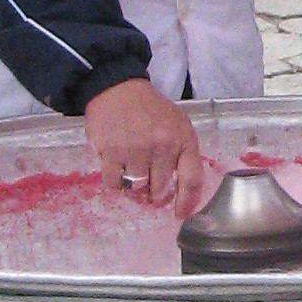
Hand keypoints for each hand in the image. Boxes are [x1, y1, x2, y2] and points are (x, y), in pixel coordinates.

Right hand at [82, 78, 206, 211]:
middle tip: (149, 189)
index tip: (179, 214)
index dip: (186, 202)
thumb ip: (183, 153)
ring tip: (132, 175)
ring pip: (136, 189)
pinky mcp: (110, 153)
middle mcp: (161, 147)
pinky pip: (114, 184)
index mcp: (182, 139)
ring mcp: (135, 150)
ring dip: (134, 188)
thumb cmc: (149, 108)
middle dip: (155, 194)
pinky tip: (117, 169)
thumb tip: (182, 190)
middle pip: (160, 190)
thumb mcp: (177, 124)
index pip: (191, 180)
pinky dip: (115, 182)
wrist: (117, 88)